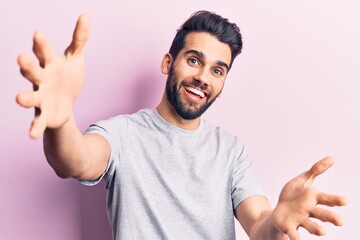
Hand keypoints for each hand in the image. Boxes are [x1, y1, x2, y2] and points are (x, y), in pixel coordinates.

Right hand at [16, 14, 89, 138]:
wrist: (66, 103)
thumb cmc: (67, 77)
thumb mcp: (75, 58)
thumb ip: (79, 39)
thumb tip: (86, 15)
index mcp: (50, 64)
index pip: (44, 52)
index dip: (41, 44)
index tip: (39, 34)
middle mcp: (42, 80)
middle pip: (33, 71)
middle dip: (28, 65)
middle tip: (21, 57)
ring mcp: (41, 97)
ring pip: (30, 96)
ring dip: (24, 97)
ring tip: (19, 98)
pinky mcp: (44, 114)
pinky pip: (38, 121)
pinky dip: (35, 127)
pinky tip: (32, 135)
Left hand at [271, 156, 346, 239]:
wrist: (279, 210)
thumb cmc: (294, 195)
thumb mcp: (303, 180)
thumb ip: (316, 170)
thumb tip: (333, 158)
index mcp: (314, 198)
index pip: (327, 199)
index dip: (335, 200)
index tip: (344, 201)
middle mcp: (309, 211)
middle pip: (322, 214)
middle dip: (331, 217)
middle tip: (341, 222)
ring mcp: (300, 220)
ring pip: (310, 225)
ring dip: (316, 229)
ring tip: (323, 232)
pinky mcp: (289, 227)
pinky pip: (293, 233)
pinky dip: (296, 238)